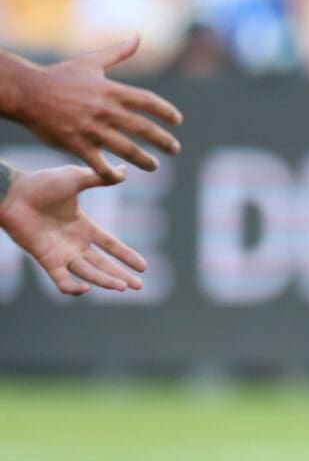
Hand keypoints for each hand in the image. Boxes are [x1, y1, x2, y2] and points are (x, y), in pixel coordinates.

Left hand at [0, 163, 146, 294]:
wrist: (12, 193)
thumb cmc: (40, 184)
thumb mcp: (75, 178)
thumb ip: (99, 179)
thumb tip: (124, 171)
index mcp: (83, 226)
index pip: (110, 245)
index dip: (127, 255)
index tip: (144, 267)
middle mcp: (74, 243)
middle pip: (103, 264)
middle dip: (121, 275)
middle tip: (139, 286)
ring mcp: (60, 253)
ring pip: (87, 273)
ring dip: (105, 281)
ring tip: (122, 287)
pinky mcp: (45, 259)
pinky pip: (60, 279)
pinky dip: (72, 287)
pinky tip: (86, 289)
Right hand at [10, 38, 182, 178]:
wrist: (27, 92)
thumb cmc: (60, 76)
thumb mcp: (91, 61)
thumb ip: (118, 52)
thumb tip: (138, 36)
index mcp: (112, 91)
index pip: (149, 101)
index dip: (166, 111)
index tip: (177, 121)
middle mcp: (105, 110)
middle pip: (143, 128)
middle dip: (163, 140)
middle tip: (175, 149)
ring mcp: (91, 129)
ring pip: (126, 149)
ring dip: (144, 160)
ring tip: (154, 166)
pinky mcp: (76, 144)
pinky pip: (98, 164)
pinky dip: (111, 174)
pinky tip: (120, 177)